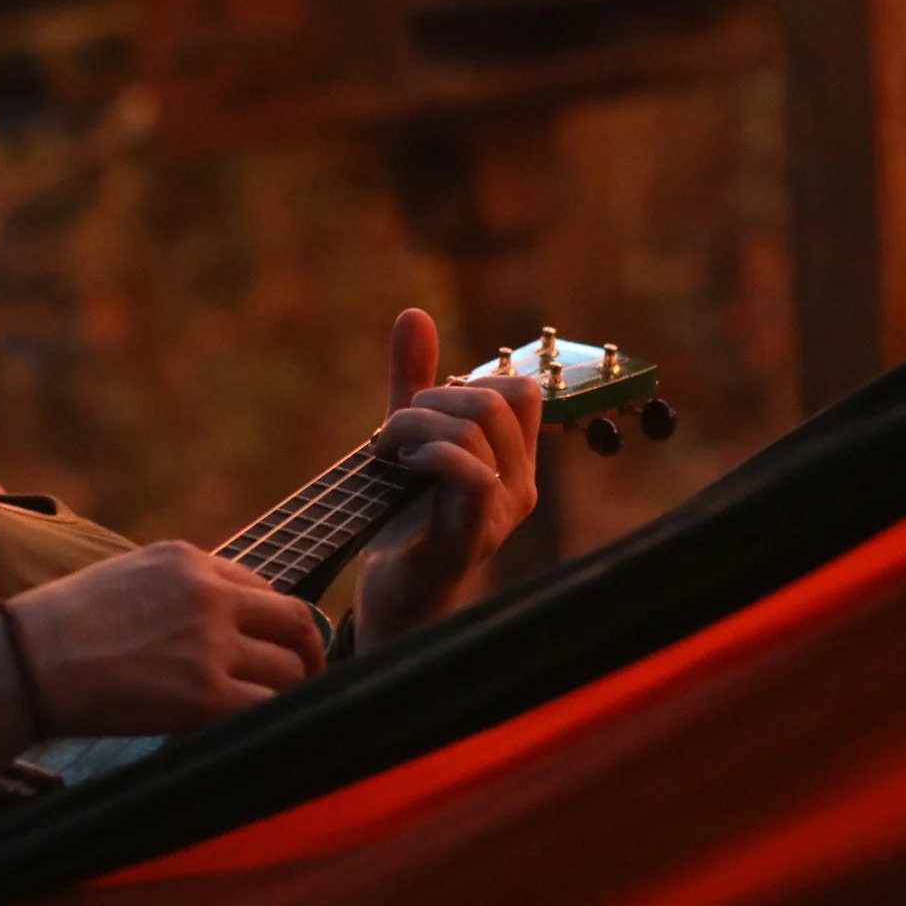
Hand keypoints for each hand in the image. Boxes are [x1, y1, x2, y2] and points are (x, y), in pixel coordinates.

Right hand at [0, 541, 325, 737]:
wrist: (25, 661)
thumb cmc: (59, 629)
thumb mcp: (124, 579)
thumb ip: (176, 591)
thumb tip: (218, 626)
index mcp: (187, 559)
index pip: (262, 586)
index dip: (275, 622)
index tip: (277, 647)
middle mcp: (208, 593)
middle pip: (295, 620)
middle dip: (307, 653)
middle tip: (305, 680)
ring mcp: (210, 643)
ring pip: (291, 670)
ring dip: (289, 693)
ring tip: (274, 714)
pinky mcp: (205, 694)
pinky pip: (268, 709)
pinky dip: (271, 722)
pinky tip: (256, 732)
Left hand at [355, 308, 541, 646]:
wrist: (389, 593)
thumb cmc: (403, 516)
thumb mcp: (408, 436)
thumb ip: (412, 379)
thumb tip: (414, 313)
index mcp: (514, 458)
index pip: (520, 388)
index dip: (467, 379)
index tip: (422, 406)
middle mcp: (519, 485)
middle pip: (498, 399)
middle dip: (432, 397)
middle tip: (391, 428)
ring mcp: (499, 514)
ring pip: (477, 430)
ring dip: (416, 424)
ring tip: (385, 448)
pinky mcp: (468, 539)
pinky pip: (472, 477)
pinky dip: (431, 455)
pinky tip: (403, 465)